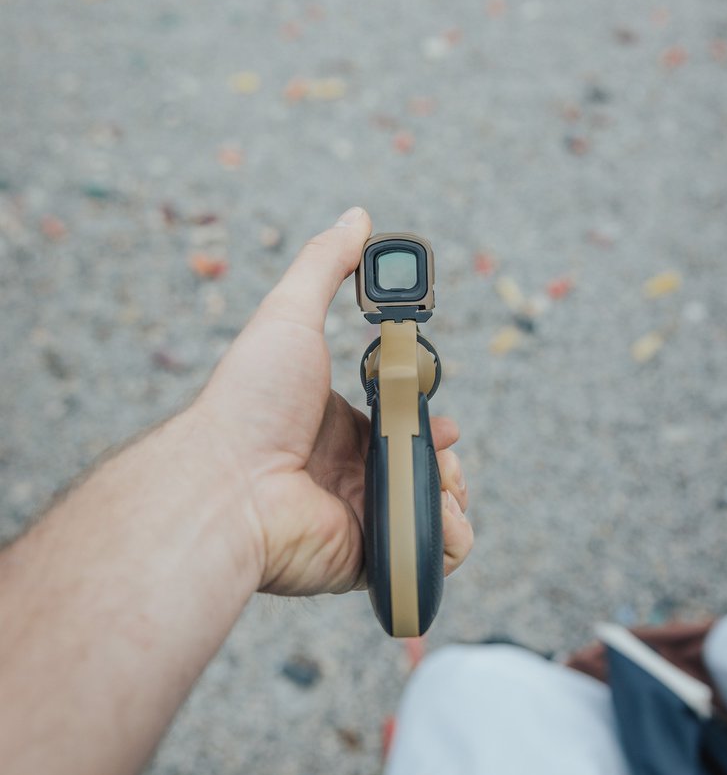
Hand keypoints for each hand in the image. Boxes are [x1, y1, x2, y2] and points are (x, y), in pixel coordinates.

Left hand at [196, 207, 471, 595]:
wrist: (226, 485)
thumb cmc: (248, 401)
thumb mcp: (288, 314)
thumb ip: (325, 266)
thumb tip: (358, 218)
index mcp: (335, 425)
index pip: (399, 423)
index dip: (430, 419)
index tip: (442, 416)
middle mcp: (346, 473)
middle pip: (423, 466)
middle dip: (448, 458)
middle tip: (443, 450)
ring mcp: (357, 516)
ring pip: (431, 509)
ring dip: (452, 493)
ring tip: (441, 482)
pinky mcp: (366, 557)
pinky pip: (424, 552)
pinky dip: (444, 537)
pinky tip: (437, 514)